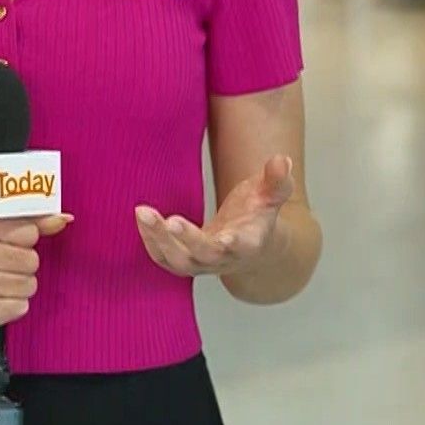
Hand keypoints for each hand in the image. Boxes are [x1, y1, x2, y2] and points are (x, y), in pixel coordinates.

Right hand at [0, 214, 70, 337]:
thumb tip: (63, 219)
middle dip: (19, 266)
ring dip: (16, 288)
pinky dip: (9, 306)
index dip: (21, 240)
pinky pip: (20, 307)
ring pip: (29, 285)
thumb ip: (25, 221)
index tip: (8, 244)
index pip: (29, 229)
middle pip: (32, 260)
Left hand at [135, 155, 294, 277]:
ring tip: (143, 212)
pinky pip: (164, 258)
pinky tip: (142, 218)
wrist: (249, 243)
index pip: (241, 246)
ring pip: (178, 260)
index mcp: (249, 242)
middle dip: (188, 240)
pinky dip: (151, 241)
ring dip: (160, 239)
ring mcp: (202, 264)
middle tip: (171, 221)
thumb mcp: (271, 195)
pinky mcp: (184, 262)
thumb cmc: (257, 215)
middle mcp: (224, 258)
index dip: (233, 243)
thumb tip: (282, 160)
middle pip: (205, 255)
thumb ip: (276, 180)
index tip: (225, 238)